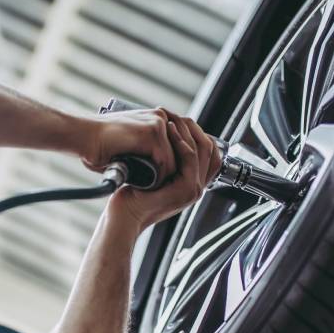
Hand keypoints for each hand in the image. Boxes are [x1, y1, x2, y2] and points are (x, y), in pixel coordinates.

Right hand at [80, 108, 176, 183]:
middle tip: (166, 190)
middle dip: (177, 171)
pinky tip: (150, 186)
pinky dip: (159, 177)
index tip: (168, 182)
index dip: (176, 163)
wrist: (83, 137)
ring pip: (176, 158)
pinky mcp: (152, 134)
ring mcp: (158, 124)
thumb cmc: (100, 145)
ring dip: (168, 176)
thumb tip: (155, 170)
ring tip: (158, 190)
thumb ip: (145, 152)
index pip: (178, 143)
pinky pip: (165, 161)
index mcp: (156, 118)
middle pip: (182, 150)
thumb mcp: (130, 146)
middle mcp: (161, 117)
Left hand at [106, 112, 221, 231]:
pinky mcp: (187, 189)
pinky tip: (169, 131)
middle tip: (177, 116)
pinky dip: (182, 142)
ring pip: (202, 150)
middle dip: (194, 128)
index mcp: (192, 184)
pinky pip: (190, 159)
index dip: (198, 133)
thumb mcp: (154, 173)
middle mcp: (197, 187)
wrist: (124, 215)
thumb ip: (167, 161)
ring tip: (170, 120)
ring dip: (187, 131)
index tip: (181, 121)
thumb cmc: (133, 195)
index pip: (209, 152)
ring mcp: (194, 190)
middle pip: (209, 148)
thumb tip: (169, 135)